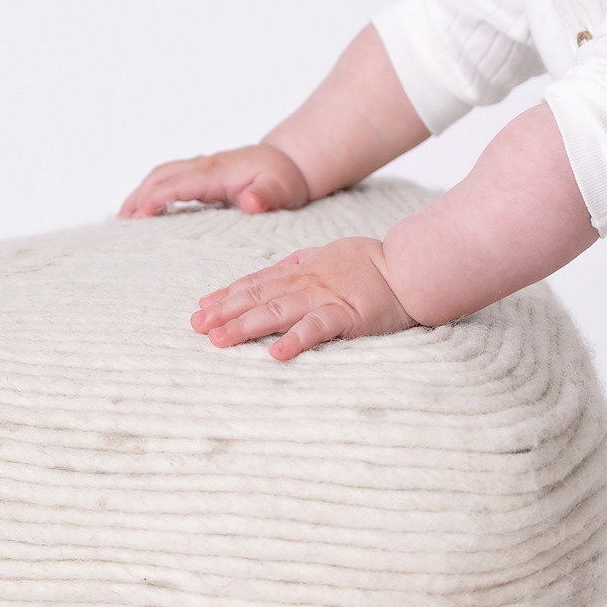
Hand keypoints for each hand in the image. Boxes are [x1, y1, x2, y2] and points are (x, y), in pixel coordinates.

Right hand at [119, 144, 310, 218]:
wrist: (289, 162)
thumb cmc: (283, 178)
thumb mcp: (281, 190)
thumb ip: (266, 196)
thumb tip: (250, 203)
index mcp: (217, 172)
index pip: (177, 183)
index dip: (155, 199)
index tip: (137, 218)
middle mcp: (204, 166)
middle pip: (160, 175)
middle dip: (138, 197)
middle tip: (122, 225)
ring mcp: (201, 168)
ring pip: (160, 174)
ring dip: (139, 192)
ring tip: (124, 219)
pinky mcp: (201, 174)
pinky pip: (168, 178)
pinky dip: (150, 190)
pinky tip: (143, 210)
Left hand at [191, 236, 415, 358]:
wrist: (410, 268)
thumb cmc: (371, 262)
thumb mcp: (328, 253)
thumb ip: (300, 261)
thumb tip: (274, 270)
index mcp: (301, 270)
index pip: (256, 282)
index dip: (226, 294)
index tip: (201, 306)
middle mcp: (306, 283)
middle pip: (257, 298)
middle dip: (224, 312)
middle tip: (196, 326)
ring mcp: (324, 298)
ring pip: (277, 312)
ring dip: (245, 326)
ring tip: (219, 340)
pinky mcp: (346, 316)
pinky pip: (317, 329)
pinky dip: (295, 340)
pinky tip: (275, 353)